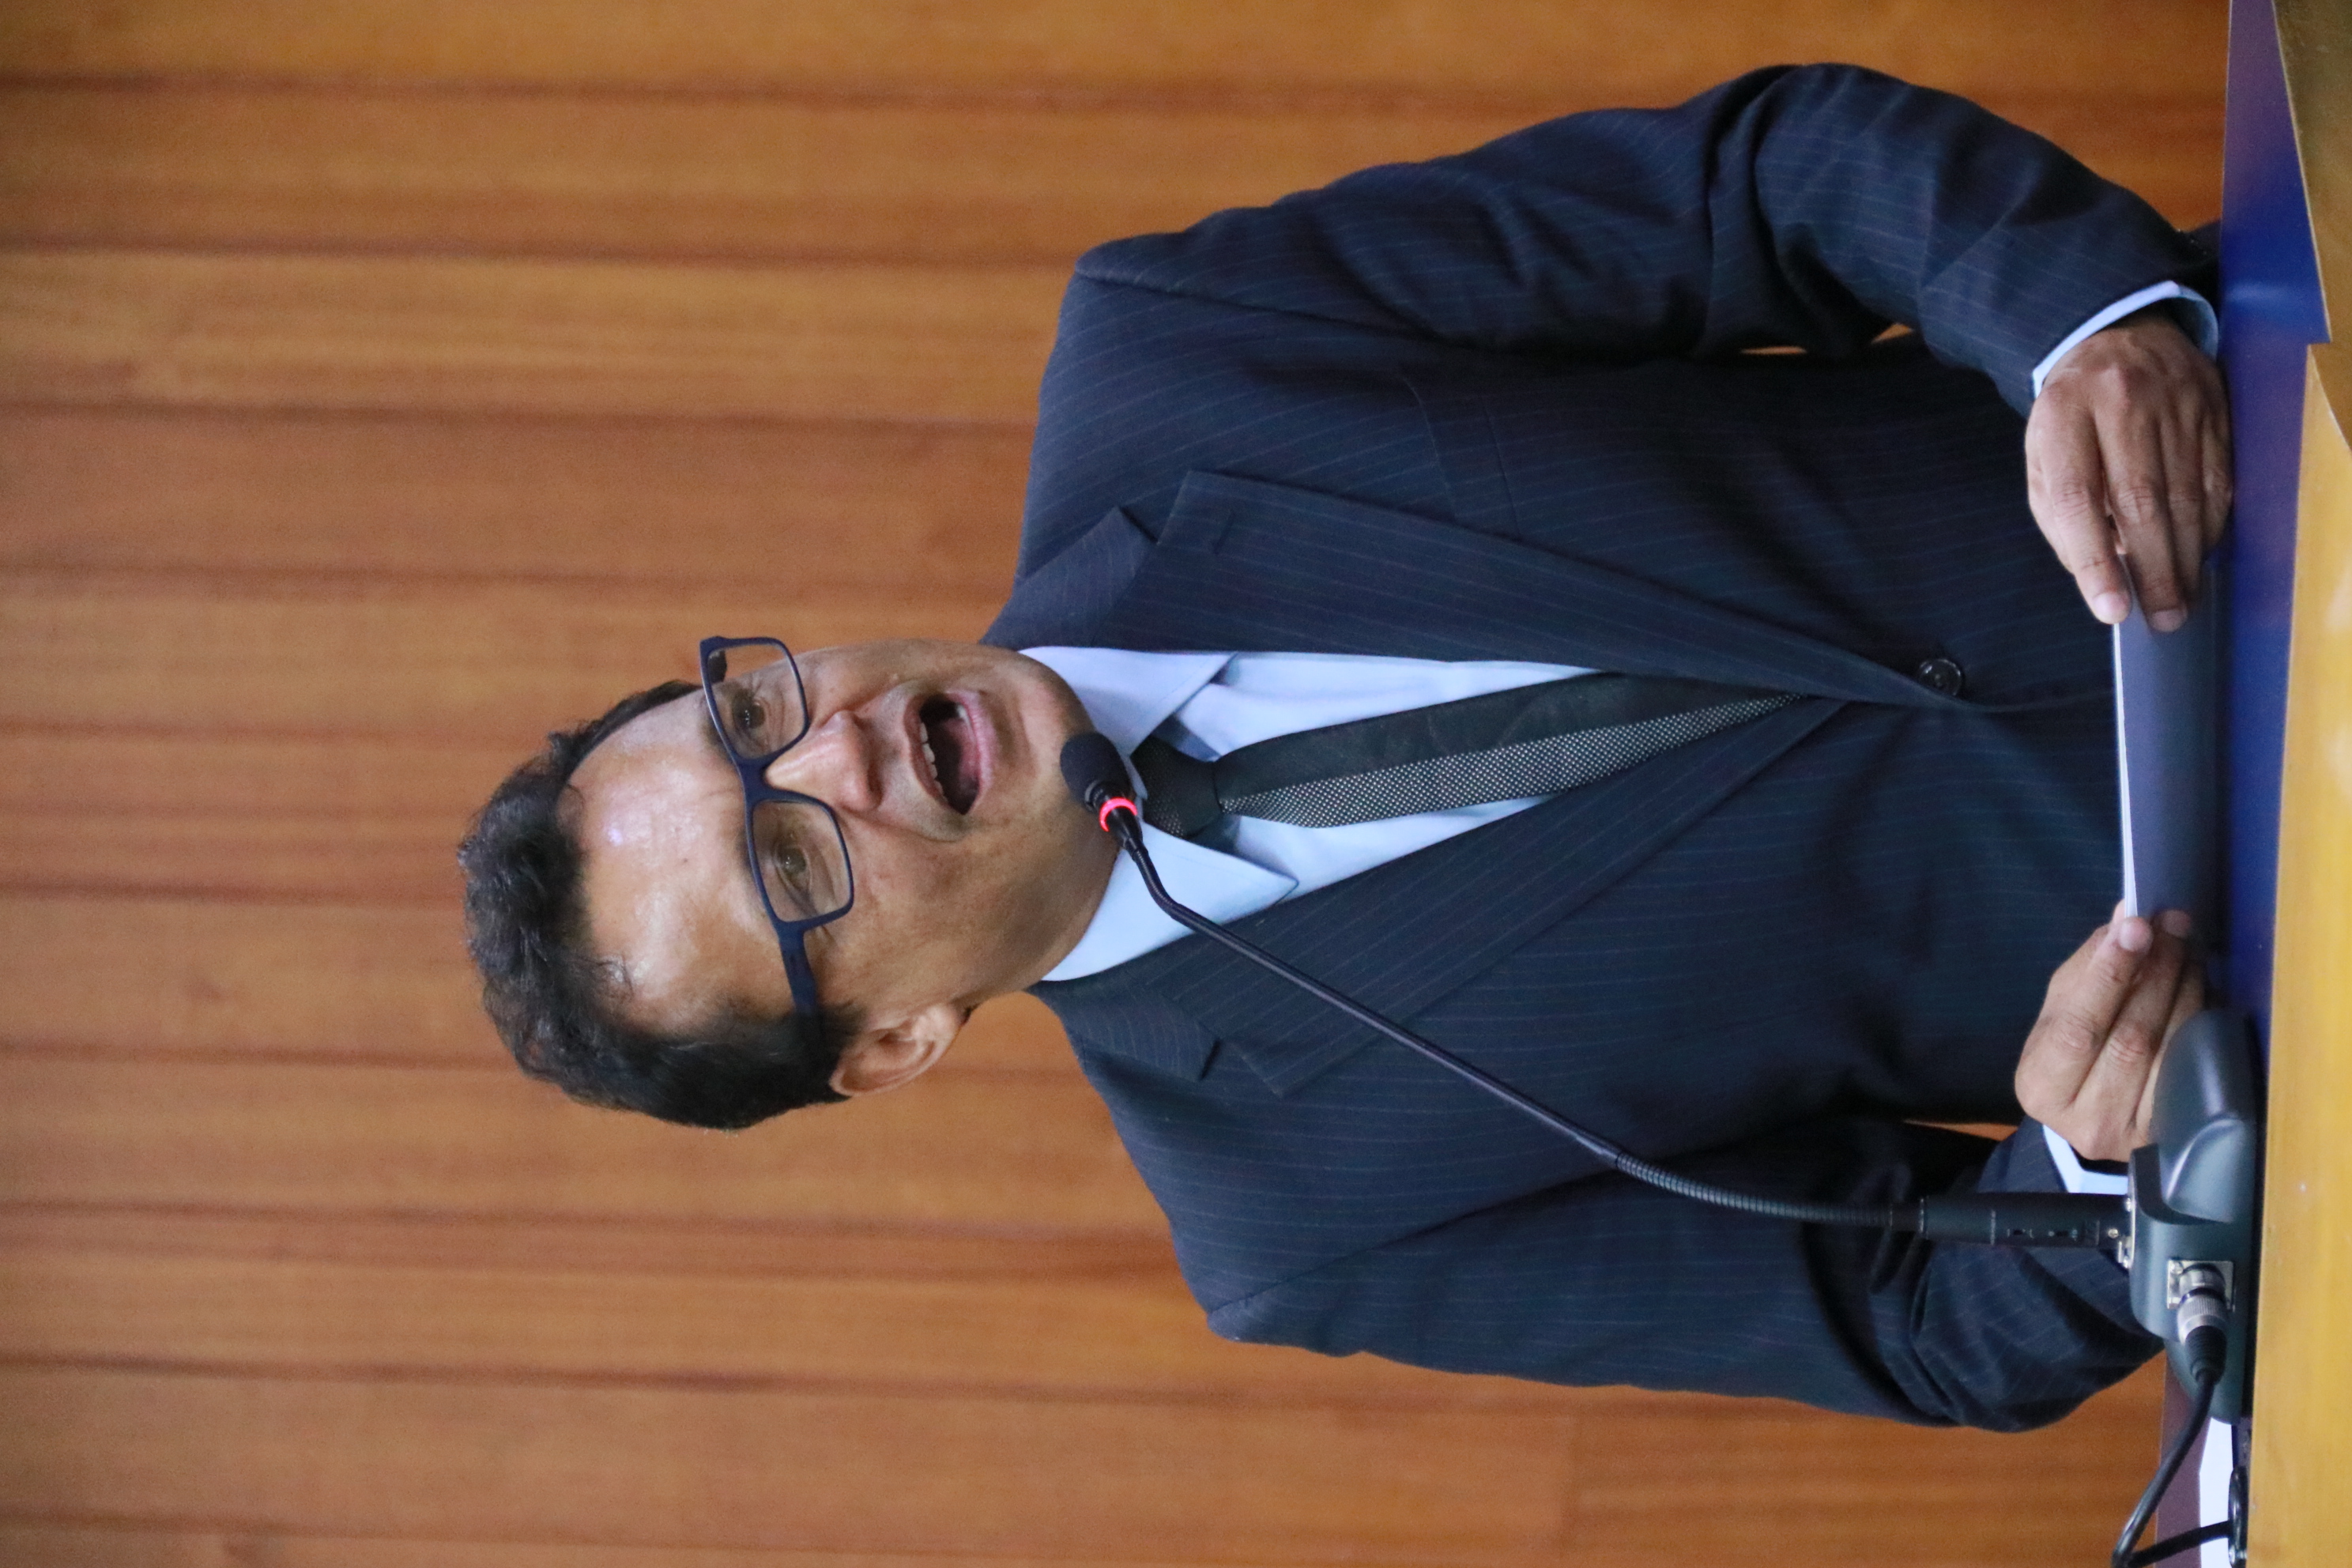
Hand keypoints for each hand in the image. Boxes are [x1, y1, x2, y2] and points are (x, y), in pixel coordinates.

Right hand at [2014, 904, 2203, 1161]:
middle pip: (2131, 1039)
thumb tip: (2126, 917)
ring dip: (2185, 988)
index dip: (2109, 974)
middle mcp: (2087, 1117)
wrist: (2091, 1117)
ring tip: (2187, 945)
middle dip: (2156, 972)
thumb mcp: (2061, 1014)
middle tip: (2173, 924)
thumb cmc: (2070, 1056)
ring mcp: (2137, 1131)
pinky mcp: (2177, 1131)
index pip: (2077, 1028)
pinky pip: (2197, 1066)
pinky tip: (2200, 984)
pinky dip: (2202, 1017)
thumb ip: (2089, 970)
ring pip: (2171, 1051)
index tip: (2136, 924)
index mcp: (2042, 1084)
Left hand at [2024, 309, 2230, 632]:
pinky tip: (2199, 556)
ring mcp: (2175, 403)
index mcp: (2064, 414)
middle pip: (2140, 501)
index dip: (2094, 559)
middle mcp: (2122, 403)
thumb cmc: (2073, 416)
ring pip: (2186, 494)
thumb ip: (2062, 514)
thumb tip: (2100, 572)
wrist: (2118, 337)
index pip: (2077, 497)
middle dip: (2153, 569)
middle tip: (2161, 617)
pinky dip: (2210, 527)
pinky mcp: (2214, 409)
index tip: (2110, 608)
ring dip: (2185, 558)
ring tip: (2179, 600)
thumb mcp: (2044, 455)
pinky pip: (2217, 479)